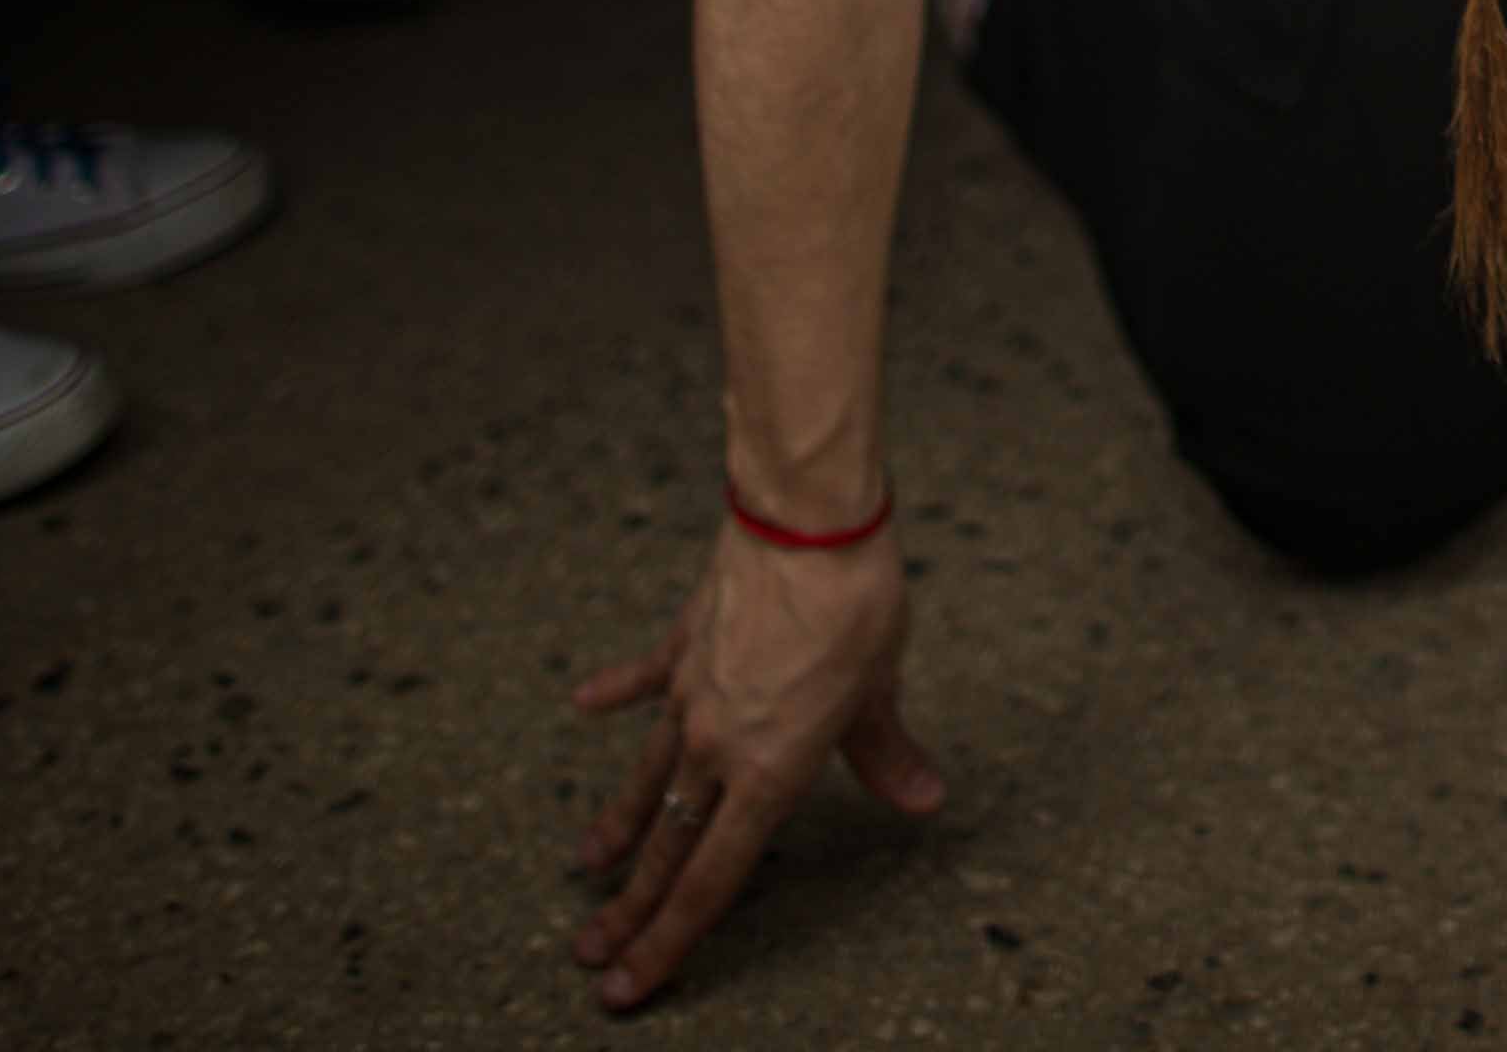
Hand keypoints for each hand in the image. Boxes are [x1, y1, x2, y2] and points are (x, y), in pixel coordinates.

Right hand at [564, 520, 943, 1011]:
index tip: (628, 985)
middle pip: (666, 846)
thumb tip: (923, 800)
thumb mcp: (878, 693)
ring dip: (618, 825)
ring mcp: (690, 696)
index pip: (712, 880)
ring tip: (586, 864)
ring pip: (647, 778)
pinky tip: (583, 703)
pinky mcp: (681, 646)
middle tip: (587, 954)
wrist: (807, 522)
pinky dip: (615, 694)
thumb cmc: (855, 608)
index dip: (669, 940)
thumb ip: (884, 755)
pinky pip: (643, 681)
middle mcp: (716, 747)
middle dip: (627, 908)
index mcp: (768, 773)